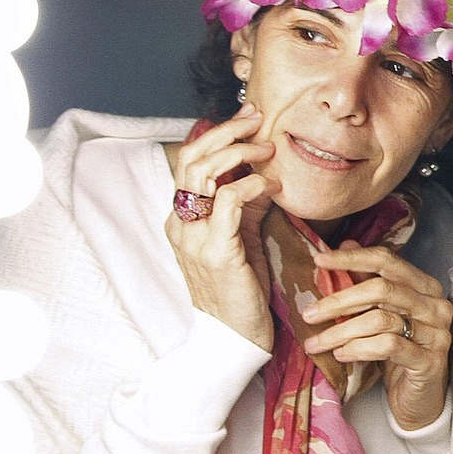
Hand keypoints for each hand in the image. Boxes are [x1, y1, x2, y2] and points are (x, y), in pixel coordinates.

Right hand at [164, 107, 278, 349]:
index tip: (248, 117)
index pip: (191, 162)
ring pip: (205, 174)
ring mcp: (193, 237)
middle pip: (193, 159)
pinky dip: (251, 185)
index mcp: (182, 218)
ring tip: (268, 147)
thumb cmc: (240, 287)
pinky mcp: (216, 252)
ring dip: (239, 152)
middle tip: (257, 118)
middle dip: (225, 131)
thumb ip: (247, 206)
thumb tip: (265, 174)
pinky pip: (228, 204)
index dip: (217, 133)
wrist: (233, 336)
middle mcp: (180, 224)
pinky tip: (272, 183)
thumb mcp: (243, 237)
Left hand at [302, 245, 452, 429]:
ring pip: (381, 320)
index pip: (387, 261)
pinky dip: (358, 349)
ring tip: (317, 343)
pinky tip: (341, 355)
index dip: (352, 258)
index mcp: (424, 287)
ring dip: (341, 331)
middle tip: (309, 314)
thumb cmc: (399, 354)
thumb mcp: (381, 316)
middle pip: (382, 289)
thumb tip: (347, 242)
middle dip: (339, 300)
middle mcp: (435, 305)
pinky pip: (388, 346)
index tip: (319, 261)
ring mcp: (436, 333)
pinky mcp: (430, 360)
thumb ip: (368, 281)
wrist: (420, 400)